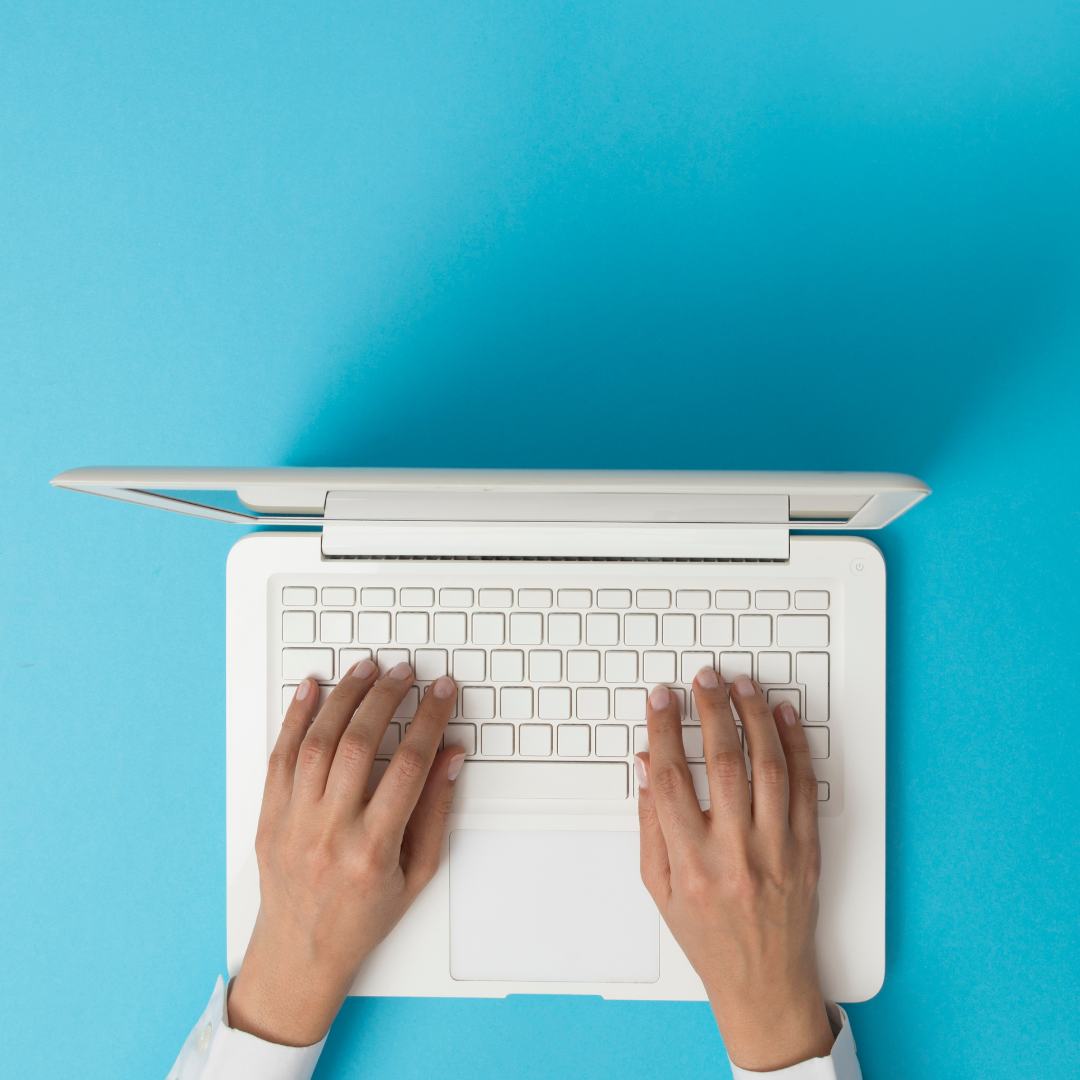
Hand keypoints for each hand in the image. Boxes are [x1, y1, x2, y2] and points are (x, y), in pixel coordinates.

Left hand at [227, 659, 465, 1045]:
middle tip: (405, 673)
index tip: (442, 693)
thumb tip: (451, 757)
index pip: (408, 767)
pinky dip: (295, 718)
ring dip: (344, 698)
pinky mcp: (269, 818)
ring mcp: (294, 824)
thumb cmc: (362, 917)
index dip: (429, 721)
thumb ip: (435, 811)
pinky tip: (311, 690)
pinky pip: (279, 758)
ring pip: (318, 743)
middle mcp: (330, 833)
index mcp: (372, 851)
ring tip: (366, 670)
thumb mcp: (416, 874)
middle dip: (386, 698)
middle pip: (359, 745)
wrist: (300, 953)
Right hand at [635, 671, 833, 1071]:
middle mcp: (735, 855)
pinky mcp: (807, 850)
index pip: (672, 780)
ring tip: (741, 687)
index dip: (663, 731)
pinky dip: (795, 746)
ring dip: (753, 718)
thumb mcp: (659, 889)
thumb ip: (651, 824)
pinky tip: (782, 717)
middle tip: (703, 679)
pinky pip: (804, 788)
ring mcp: (777, 850)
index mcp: (692, 865)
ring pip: (767, 767)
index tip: (660, 700)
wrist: (764, 983)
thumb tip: (647, 766)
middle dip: (710, 710)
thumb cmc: (708, 937)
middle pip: (723, 763)